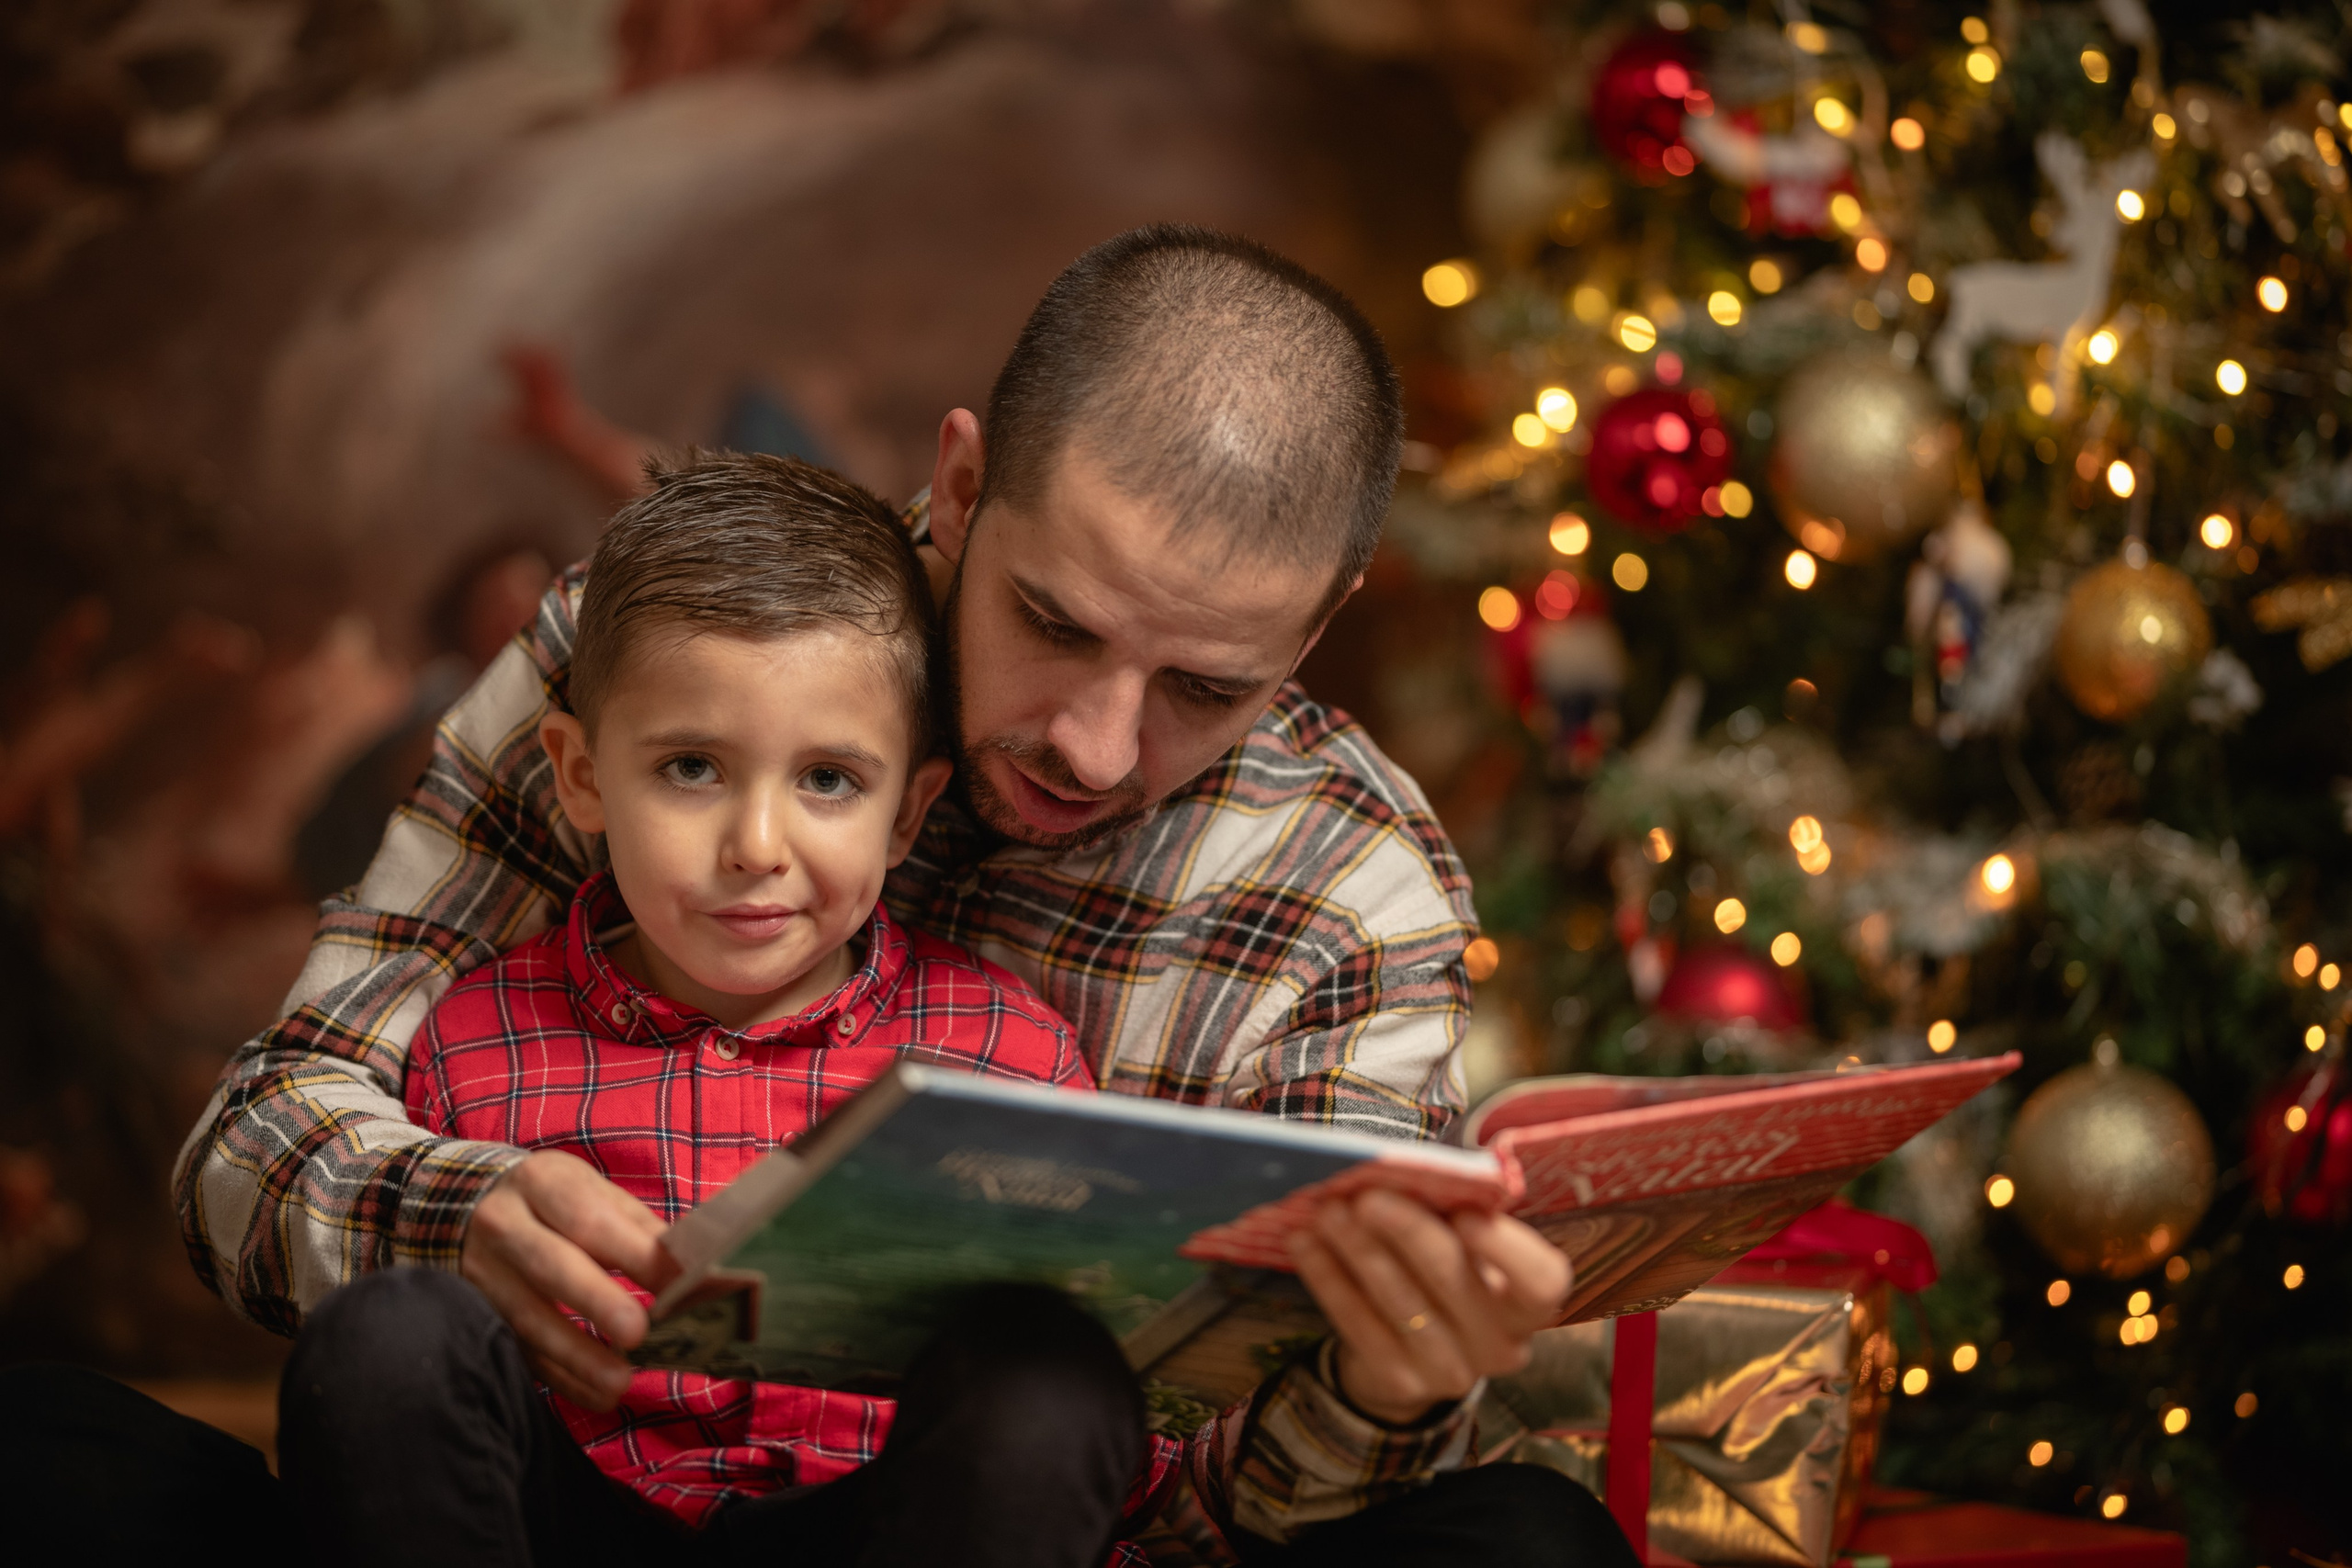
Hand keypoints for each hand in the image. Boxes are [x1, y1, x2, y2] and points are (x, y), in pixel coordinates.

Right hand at [460, 1151, 677, 1411]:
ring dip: (577, 1356)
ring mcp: (481, 1272)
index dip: (635, 1255)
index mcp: (542, 1182)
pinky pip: (518, 1350)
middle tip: (639, 1334)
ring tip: (620, 1384)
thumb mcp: (586, 1190)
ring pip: (528, 1319)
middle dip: (597, 1302)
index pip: (590, 1220)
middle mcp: (503, 1224)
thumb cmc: (548, 1199)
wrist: (456, 1203)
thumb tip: (688, 1264)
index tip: (680, 1285)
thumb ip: (635, 1225)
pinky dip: (559, 1377)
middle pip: (552, 1266)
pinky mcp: (475, 1313)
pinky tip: (596, 1395)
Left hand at [1289, 1189, 1570, 1426]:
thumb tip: (1408, 1168)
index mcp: (1528, 1304)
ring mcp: (1450, 1372)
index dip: (1506, 1249)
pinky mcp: (1400, 1383)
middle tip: (1365, 1194)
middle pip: (1454, 1280)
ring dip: (1357, 1249)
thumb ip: (1454, 1215)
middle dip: (1407, 1231)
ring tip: (1326, 1209)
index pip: (1541, 1280)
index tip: (1465, 1213)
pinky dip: (1328, 1278)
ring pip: (1398, 1302)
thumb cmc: (1447, 1277)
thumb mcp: (1465, 1248)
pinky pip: (1358, 1324)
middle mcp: (1501, 1345)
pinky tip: (1305, 1242)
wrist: (1415, 1355)